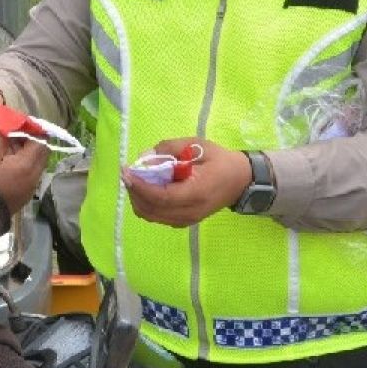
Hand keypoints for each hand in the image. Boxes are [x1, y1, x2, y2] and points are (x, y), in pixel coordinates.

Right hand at [0, 136, 49, 213]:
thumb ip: (1, 141)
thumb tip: (8, 134)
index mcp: (27, 166)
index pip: (40, 143)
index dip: (32, 132)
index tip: (21, 126)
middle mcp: (34, 178)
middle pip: (41, 155)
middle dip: (30, 143)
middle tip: (14, 136)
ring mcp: (30, 189)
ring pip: (36, 165)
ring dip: (26, 155)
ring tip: (8, 148)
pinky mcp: (23, 196)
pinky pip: (29, 176)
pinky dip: (23, 166)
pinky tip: (7, 163)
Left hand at [122, 137, 252, 226]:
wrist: (240, 181)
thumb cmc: (220, 160)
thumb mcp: (196, 146)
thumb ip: (169, 149)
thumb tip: (144, 158)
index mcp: (197, 193)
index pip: (161, 196)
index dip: (140, 186)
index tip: (126, 171)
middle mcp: (190, 212)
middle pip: (151, 210)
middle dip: (134, 191)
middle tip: (128, 173)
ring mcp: (187, 220)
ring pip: (151, 216)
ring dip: (138, 198)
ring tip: (135, 179)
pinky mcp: (184, 221)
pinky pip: (158, 216)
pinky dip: (146, 204)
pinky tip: (147, 188)